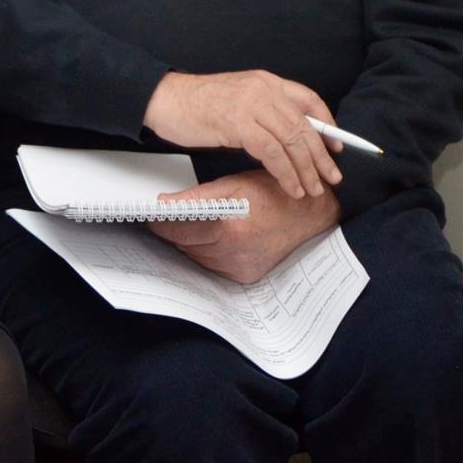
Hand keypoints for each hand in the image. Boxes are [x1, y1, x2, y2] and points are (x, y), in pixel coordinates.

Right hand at [142, 69, 341, 199]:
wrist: (164, 99)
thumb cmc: (196, 103)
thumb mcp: (238, 99)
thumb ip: (264, 112)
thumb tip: (290, 140)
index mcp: (265, 80)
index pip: (309, 100)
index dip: (327, 125)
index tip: (337, 147)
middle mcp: (263, 89)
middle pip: (304, 126)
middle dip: (321, 157)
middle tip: (332, 178)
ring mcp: (251, 105)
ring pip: (292, 141)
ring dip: (306, 170)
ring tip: (311, 189)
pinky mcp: (238, 123)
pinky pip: (272, 152)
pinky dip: (285, 172)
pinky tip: (290, 185)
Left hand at [148, 169, 341, 282]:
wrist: (310, 215)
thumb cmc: (273, 194)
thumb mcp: (232, 186)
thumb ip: (195, 197)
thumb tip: (163, 204)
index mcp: (228, 229)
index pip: (176, 232)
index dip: (160, 223)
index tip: (152, 215)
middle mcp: (234, 254)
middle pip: (183, 245)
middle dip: (176, 231)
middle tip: (175, 216)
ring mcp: (241, 268)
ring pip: (197, 257)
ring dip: (192, 242)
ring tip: (200, 225)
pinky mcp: (246, 276)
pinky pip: (214, 266)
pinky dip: (209, 252)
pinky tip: (216, 238)